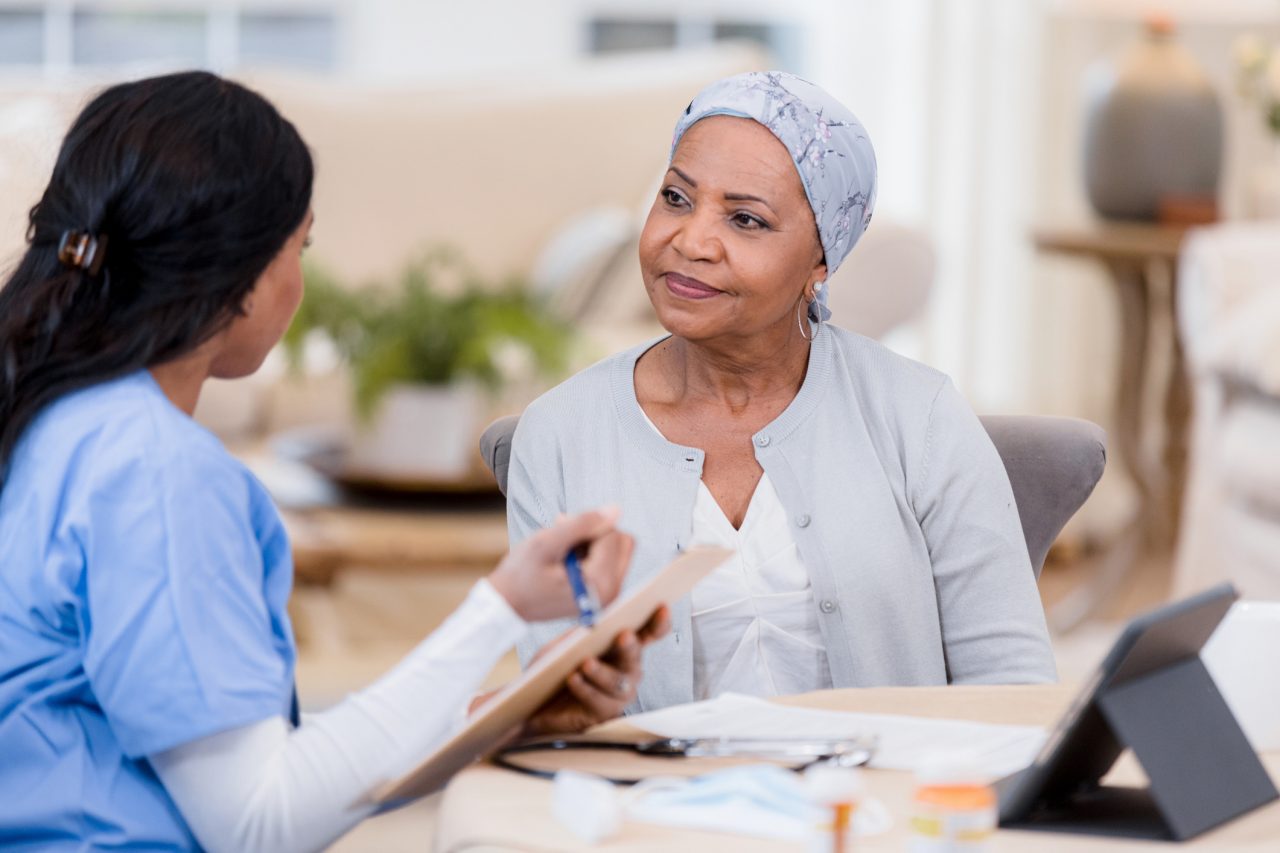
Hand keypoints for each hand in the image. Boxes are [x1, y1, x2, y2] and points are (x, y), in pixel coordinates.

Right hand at [488, 507, 633, 621]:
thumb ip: (582, 524)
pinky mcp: (602, 594)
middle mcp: (611, 592)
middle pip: (623, 541)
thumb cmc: (521, 575)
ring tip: (562, 549)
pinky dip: (591, 553)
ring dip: (593, 542)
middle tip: (564, 537)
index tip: (561, 528)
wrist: (505, 605)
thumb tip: (616, 509)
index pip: (611, 534)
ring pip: (618, 549)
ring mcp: (608, 595)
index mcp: (601, 583)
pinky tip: (566, 557)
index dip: (586, 524)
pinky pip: (609, 561)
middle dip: (596, 532)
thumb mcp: (547, 543)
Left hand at [522, 605, 671, 735]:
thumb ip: (579, 635)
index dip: (657, 622)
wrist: (534, 703)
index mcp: (621, 648)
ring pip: (618, 681)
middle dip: (630, 646)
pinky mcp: (604, 714)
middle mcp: (626, 670)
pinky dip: (585, 688)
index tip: (662, 607)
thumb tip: (594, 625)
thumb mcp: (562, 646)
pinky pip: (599, 701)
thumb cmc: (552, 670)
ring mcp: (618, 694)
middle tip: (624, 636)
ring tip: (585, 663)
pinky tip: (573, 678)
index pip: (646, 634)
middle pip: (635, 657)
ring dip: (602, 671)